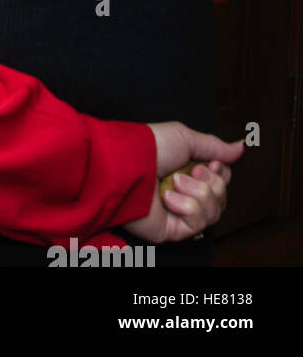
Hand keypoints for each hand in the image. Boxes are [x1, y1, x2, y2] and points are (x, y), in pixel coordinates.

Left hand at [120, 122, 244, 243]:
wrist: (126, 165)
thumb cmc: (150, 147)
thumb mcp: (185, 137)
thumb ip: (214, 146)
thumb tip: (241, 146)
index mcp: (187, 170)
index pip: (221, 180)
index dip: (221, 174)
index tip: (212, 164)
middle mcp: (185, 191)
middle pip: (221, 196)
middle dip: (211, 183)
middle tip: (192, 171)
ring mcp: (179, 211)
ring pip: (214, 211)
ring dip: (197, 193)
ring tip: (174, 182)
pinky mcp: (173, 229)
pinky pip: (198, 224)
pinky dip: (186, 207)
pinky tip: (168, 199)